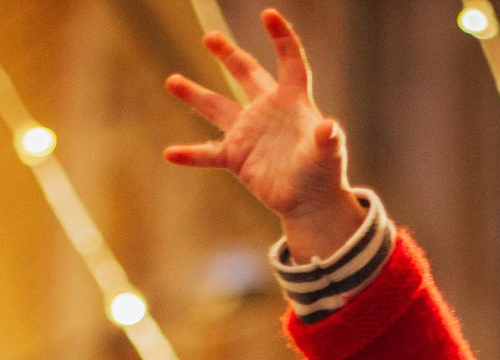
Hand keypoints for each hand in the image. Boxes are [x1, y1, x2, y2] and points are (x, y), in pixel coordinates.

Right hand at [162, 9, 364, 258]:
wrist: (310, 201)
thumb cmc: (324, 173)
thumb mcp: (329, 154)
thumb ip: (327, 140)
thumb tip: (329, 128)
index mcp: (292, 101)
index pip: (289, 62)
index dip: (281, 38)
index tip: (268, 14)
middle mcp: (266, 110)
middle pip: (246, 73)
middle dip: (228, 54)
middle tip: (209, 37)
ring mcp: (248, 133)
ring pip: (217, 107)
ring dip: (195, 94)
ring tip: (171, 80)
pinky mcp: (237, 158)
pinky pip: (208, 154)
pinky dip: (190, 155)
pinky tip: (170, 154)